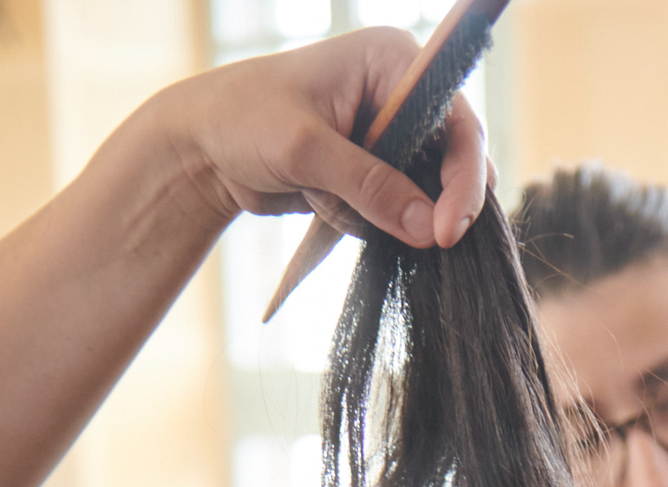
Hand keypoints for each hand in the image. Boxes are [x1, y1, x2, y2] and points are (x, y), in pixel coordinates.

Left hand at [159, 31, 490, 251]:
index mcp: (391, 61)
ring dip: (385, 213)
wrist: (204, 146)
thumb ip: (370, 186)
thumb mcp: (306, 150)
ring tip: (324, 196)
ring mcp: (388, 136)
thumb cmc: (244, 119)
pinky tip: (321, 202)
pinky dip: (367, 222)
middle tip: (425, 243)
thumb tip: (428, 230)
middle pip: (453, 161)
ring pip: (424, 194)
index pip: (457, 121)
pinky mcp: (374, 172)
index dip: (464, 177)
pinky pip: (394, 212)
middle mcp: (400, 94)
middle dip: (430, 203)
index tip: (448, 231)